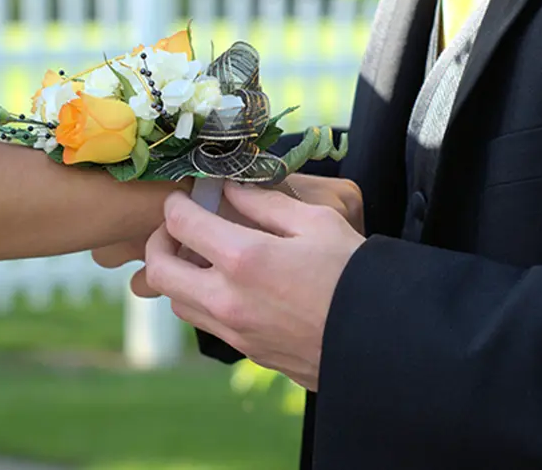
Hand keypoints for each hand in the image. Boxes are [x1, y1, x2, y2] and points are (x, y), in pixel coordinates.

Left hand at [143, 182, 365, 390]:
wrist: (383, 340)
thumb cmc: (355, 274)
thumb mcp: (317, 222)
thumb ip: (266, 203)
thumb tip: (232, 189)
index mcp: (243, 260)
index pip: (181, 224)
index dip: (176, 203)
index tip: (185, 195)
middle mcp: (228, 300)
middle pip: (159, 270)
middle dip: (158, 241)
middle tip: (178, 227)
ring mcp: (235, 331)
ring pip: (178, 302)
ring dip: (178, 275)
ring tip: (203, 256)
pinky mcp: (248, 351)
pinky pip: (207, 323)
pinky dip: (203, 300)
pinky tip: (230, 284)